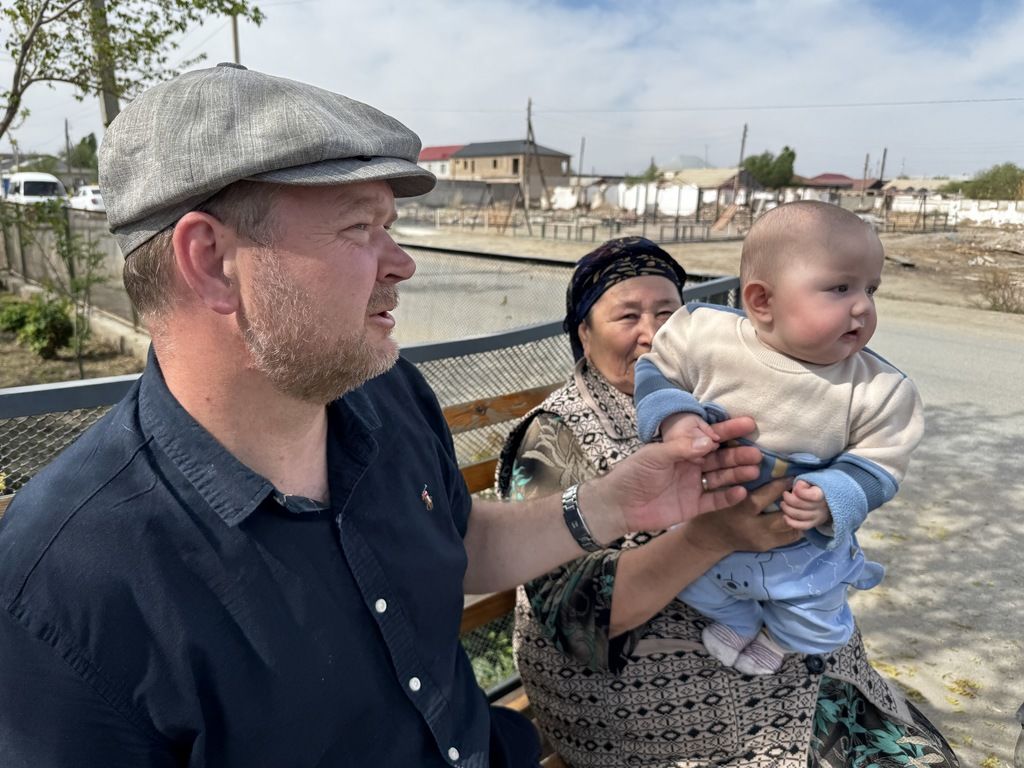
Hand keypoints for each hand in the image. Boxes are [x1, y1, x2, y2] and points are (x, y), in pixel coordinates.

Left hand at [583, 416, 761, 538]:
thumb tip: (710, 439)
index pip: (710, 437)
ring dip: (737, 473)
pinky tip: (741, 492)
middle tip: (756, 453)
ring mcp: (693, 485)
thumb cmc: (633, 473)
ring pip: (721, 478)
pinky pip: (715, 500)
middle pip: (720, 458)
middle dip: (738, 455)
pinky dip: (728, 497)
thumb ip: (681, 447)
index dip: (729, 431)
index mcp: (682, 448)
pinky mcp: (693, 506)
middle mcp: (691, 465)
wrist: (619, 504)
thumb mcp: (655, 455)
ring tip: (754, 470)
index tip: (749, 424)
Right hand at [686, 480, 801, 553]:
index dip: (779, 487)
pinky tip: (801, 513)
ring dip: (801, 513)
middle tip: (804, 489)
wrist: (710, 539)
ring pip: (790, 527)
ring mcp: (761, 539)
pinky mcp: (766, 546)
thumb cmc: (714, 509)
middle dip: (797, 502)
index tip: (790, 476)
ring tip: (806, 500)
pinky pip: (790, 537)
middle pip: (782, 516)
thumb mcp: (718, 493)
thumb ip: (734, 479)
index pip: (761, 499)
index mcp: (737, 511)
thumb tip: (758, 458)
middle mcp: (751, 528)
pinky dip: (799, 524)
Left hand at [780, 480, 831, 530]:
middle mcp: (821, 506)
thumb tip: (797, 487)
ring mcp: (818, 517)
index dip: (800, 491)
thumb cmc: (814, 489)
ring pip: (798, 514)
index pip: (812, 495)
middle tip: (785, 494)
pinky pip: (801, 526)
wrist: (826, 502)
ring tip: (783, 503)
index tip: (795, 488)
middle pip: (800, 504)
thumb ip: (803, 483)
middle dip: (788, 499)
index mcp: (822, 494)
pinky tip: (785, 516)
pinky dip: (790, 522)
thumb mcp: (811, 482)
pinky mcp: (813, 524)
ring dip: (787, 509)